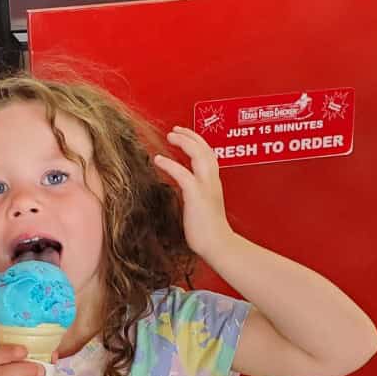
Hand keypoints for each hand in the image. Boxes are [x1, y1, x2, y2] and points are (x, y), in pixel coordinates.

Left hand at [154, 125, 233, 262]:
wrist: (218, 245)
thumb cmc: (209, 231)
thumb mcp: (203, 206)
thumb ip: (195, 194)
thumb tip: (184, 190)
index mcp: (213, 183)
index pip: (209, 154)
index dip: (197, 142)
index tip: (184, 135)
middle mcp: (212, 181)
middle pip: (205, 149)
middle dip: (190, 136)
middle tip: (175, 129)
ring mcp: (206, 187)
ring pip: (199, 155)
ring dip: (184, 142)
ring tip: (170, 136)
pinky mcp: (197, 196)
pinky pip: (183, 174)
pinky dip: (170, 164)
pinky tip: (158, 159)